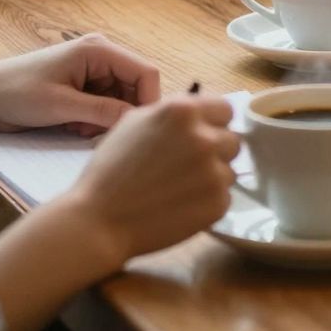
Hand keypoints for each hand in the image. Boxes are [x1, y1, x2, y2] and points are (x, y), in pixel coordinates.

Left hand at [0, 34, 160, 137]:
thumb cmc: (16, 93)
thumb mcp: (62, 105)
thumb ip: (104, 111)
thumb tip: (138, 120)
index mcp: (99, 50)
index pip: (146, 73)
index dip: (148, 101)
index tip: (138, 130)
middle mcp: (100, 55)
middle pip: (135, 87)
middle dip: (122, 113)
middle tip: (97, 133)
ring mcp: (92, 70)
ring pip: (120, 98)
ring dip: (106, 118)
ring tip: (79, 129)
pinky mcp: (83, 84)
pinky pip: (105, 103)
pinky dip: (95, 119)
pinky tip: (73, 125)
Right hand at [58, 93, 239, 267]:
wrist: (99, 221)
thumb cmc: (110, 170)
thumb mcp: (134, 123)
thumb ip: (172, 111)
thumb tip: (201, 109)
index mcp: (184, 112)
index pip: (225, 109)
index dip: (213, 122)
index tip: (201, 135)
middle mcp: (204, 138)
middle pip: (231, 140)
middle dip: (214, 150)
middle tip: (186, 166)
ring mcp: (214, 172)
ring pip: (229, 169)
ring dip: (211, 177)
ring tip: (179, 188)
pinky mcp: (218, 203)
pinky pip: (224, 196)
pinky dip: (207, 201)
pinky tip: (180, 205)